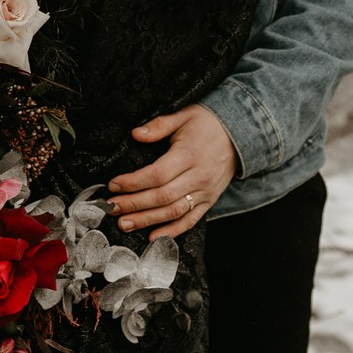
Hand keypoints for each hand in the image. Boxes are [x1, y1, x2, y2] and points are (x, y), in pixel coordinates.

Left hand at [107, 105, 238, 240]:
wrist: (239, 134)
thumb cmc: (208, 123)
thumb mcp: (184, 116)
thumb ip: (159, 126)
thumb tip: (136, 134)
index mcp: (189, 155)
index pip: (157, 174)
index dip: (134, 182)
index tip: (114, 184)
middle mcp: (198, 176)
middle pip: (162, 196)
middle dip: (134, 204)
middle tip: (112, 208)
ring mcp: (205, 192)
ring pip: (173, 212)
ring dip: (147, 220)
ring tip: (125, 224)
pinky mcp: (209, 201)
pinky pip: (190, 220)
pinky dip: (172, 231)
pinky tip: (153, 237)